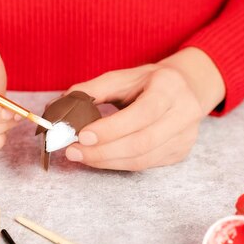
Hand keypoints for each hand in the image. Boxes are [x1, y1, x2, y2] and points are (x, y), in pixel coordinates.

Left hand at [64, 47, 224, 170]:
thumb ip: (91, 90)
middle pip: (142, 142)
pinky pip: (145, 165)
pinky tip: (100, 158)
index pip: (142, 113)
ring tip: (81, 156)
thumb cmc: (148, 82)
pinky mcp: (180, 153)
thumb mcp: (122, 77)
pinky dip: (118, 164)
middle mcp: (184, 112)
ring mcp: (185, 136)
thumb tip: (57, 107)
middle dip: (103, 151)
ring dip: (107, 161)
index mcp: (169, 87)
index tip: (82, 136)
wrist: (186, 88)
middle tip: (73, 152)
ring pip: (143, 159)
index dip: (112, 129)